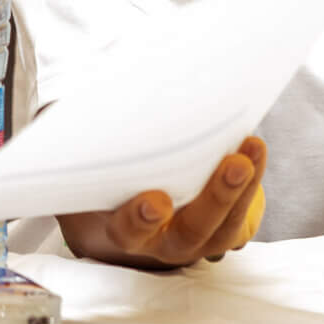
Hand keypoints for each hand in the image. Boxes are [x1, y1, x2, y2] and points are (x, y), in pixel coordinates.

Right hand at [57, 137, 265, 269]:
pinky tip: (255, 148)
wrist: (131, 202)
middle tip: (234, 166)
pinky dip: (251, 181)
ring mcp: (194, 241)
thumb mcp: (98, 168)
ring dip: (243, 189)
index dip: (140, 220)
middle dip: (216, 200)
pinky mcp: (219, 232)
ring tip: (254, 147)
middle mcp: (159, 242)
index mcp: (122, 229)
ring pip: (224, 229)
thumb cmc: (110, 177)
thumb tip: (69, 81)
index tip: (156, 201)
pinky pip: (242, 216)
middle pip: (190, 233)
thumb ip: (98, 145)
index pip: (128, 232)